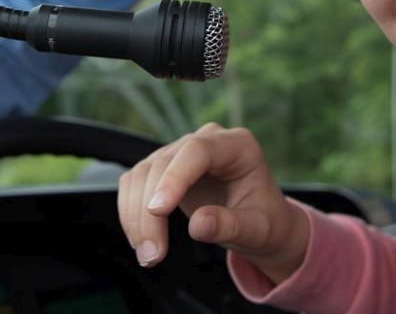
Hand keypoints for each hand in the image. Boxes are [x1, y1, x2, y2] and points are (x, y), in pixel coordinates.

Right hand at [117, 122, 308, 284]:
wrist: (259, 222)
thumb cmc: (264, 220)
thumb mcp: (258, 229)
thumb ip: (231, 225)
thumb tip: (198, 224)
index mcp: (238, 146)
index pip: (198, 150)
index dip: (175, 178)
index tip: (158, 211)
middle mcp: (208, 140)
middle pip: (164, 163)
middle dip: (150, 211)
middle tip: (153, 254)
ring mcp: (182, 151)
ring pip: (143, 173)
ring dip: (135, 215)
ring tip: (148, 255)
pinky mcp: (164, 168)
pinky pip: (135, 182)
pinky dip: (131, 212)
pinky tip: (141, 239)